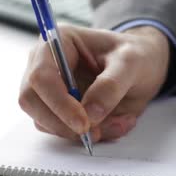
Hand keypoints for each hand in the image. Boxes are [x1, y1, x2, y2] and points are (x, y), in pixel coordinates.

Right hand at [19, 24, 169, 141]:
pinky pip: (62, 130)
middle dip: (62, 123)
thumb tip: (90, 113)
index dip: (57, 102)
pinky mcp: (58, 108)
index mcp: (59, 41)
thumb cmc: (135, 55)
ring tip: (119, 121)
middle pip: (31, 100)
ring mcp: (49, 88)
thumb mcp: (131, 63)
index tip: (83, 123)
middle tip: (95, 132)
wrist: (144, 66)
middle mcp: (47, 63)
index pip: (41, 75)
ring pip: (44, 120)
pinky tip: (115, 122)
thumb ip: (111, 86)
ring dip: (80, 131)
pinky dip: (90, 134)